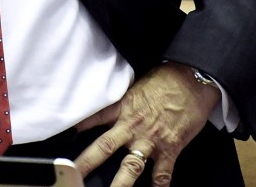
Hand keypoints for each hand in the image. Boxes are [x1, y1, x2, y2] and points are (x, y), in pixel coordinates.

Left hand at [74, 63, 219, 186]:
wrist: (193, 78)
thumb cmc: (166, 79)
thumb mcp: (137, 85)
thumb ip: (124, 101)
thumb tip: (113, 106)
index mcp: (124, 107)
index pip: (94, 118)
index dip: (77, 127)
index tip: (62, 137)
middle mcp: (133, 126)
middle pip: (105, 147)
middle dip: (87, 163)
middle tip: (73, 174)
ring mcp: (151, 140)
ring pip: (131, 166)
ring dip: (120, 184)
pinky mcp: (170, 149)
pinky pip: (162, 174)